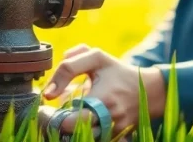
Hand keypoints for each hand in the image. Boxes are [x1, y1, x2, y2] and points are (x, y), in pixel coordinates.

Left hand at [41, 45, 165, 136]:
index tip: (42, 109)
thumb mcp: (96, 58)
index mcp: (102, 100)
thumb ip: (69, 67)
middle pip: (71, 135)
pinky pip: (89, 139)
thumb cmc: (119, 72)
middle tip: (46, 115)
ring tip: (61, 116)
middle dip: (54, 126)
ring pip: (78, 139)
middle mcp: (108, 122)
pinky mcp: (114, 139)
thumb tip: (49, 91)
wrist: (150, 92)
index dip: (49, 119)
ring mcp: (111, 134)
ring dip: (65, 130)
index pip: (68, 122)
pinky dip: (78, 132)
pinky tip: (75, 120)